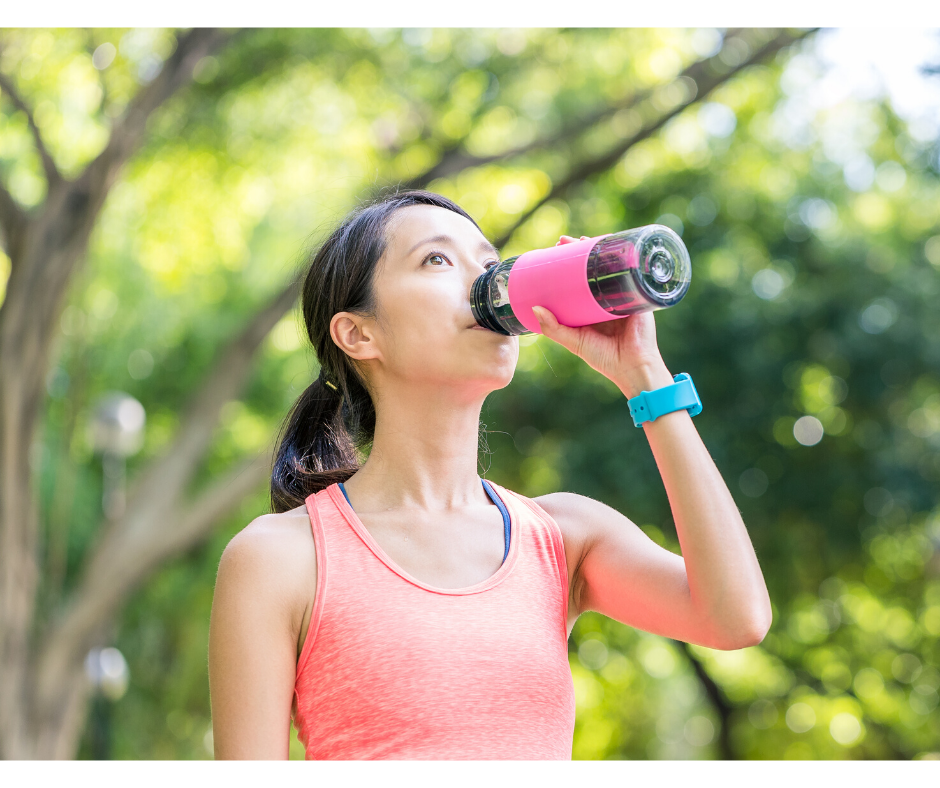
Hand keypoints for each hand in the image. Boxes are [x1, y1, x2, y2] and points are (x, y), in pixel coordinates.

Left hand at [532, 235, 672, 398]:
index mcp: (592, 307)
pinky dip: (622, 257)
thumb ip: (554, 328)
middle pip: (592, 268)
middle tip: (564, 241)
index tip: (554, 252)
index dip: (567, 265)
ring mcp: (623, 294)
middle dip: (580, 251)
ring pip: (610, 266)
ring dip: (598, 249)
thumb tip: (534, 308)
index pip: (577, 279)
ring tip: (583, 239)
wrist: (633, 366)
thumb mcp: (574, 341)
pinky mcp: (638, 293)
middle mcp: (607, 298)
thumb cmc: (605, 358)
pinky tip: (613, 245)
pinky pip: (630, 271)